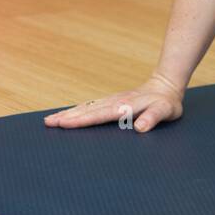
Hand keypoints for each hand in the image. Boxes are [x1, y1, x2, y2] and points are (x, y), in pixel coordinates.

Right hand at [43, 73, 184, 131]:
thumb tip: (140, 128)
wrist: (165, 86)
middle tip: (47, 123)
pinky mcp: (111, 102)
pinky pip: (90, 106)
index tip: (64, 124)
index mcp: (125, 106)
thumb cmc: (166, 103)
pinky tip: (68, 115)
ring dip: (68, 113)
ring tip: (50, 119)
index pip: (100, 115)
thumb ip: (153, 118)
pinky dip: (76, 110)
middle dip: (66, 117)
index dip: (82, 120)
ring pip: (86, 107)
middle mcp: (114, 102)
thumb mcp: (165, 111)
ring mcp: (111, 101)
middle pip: (87, 110)